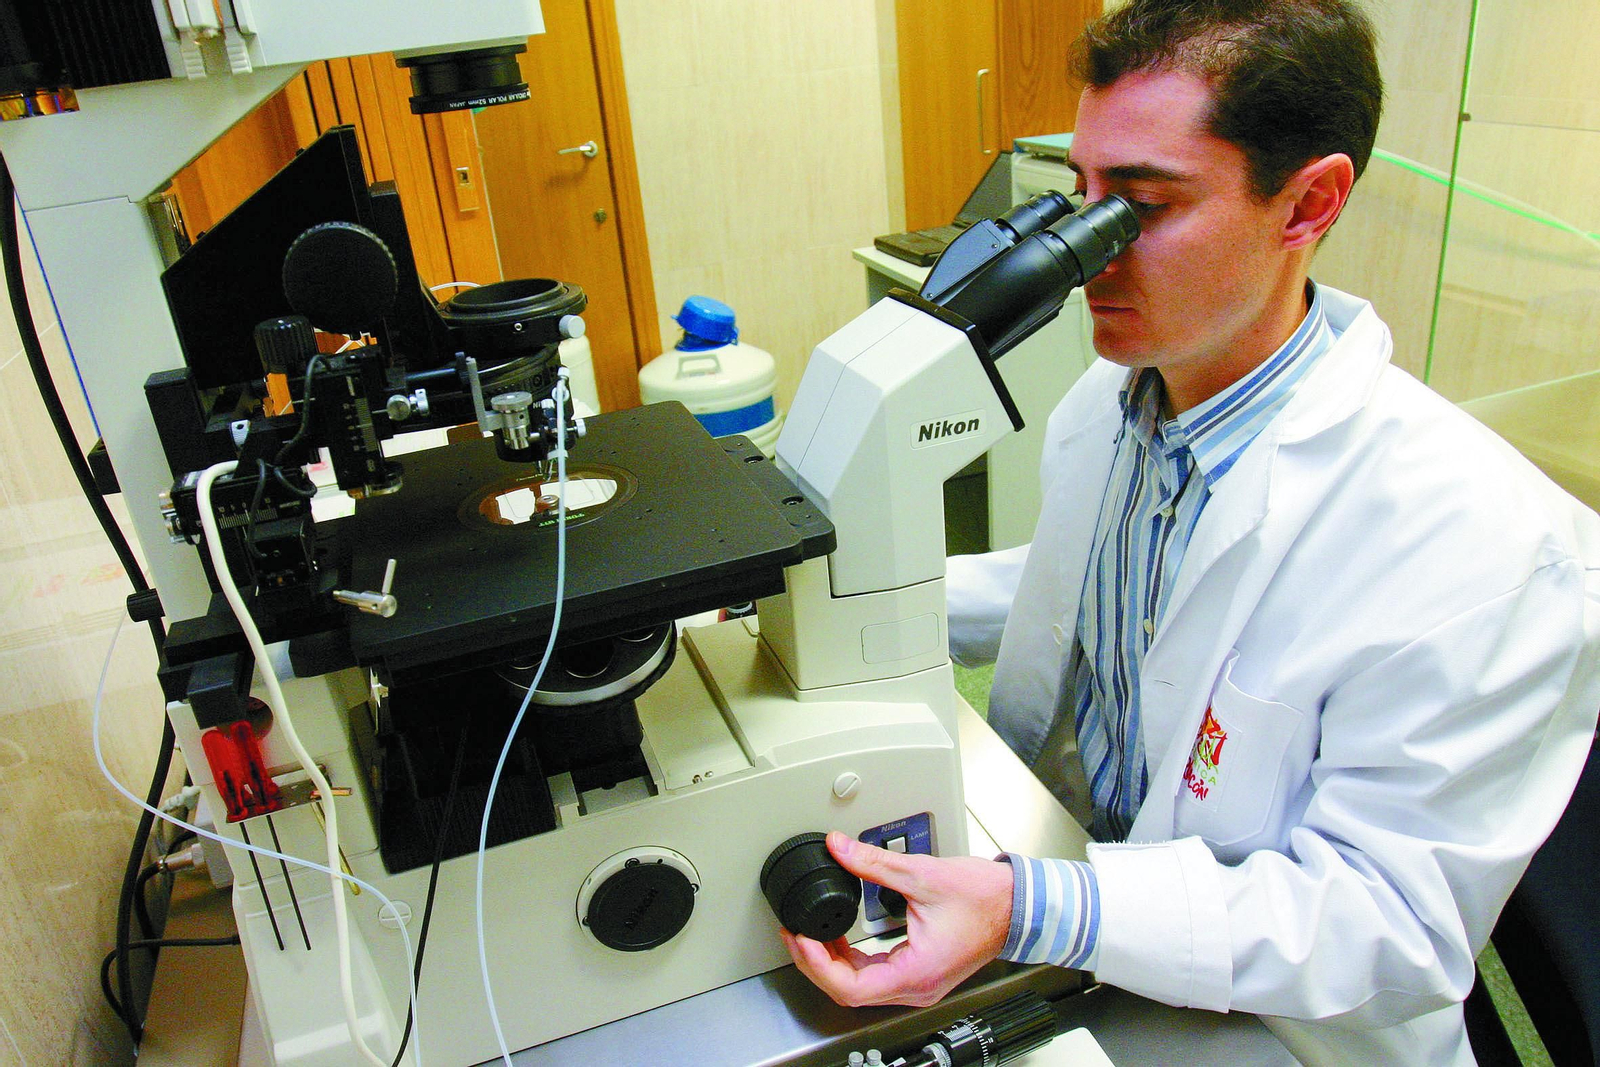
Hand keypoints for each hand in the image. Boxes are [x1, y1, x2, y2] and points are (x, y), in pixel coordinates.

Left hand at [779, 831, 1013, 1007]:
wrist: (1018, 905)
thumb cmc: (986, 899)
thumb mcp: (923, 875)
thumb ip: (874, 862)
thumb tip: (839, 848)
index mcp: (915, 972)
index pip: (850, 988)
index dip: (816, 964)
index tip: (801, 938)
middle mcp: (915, 987)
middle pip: (848, 991)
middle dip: (815, 962)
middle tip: (794, 932)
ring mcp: (918, 983)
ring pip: (859, 986)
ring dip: (830, 962)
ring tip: (809, 932)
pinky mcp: (919, 972)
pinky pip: (874, 975)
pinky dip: (850, 959)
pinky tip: (838, 936)